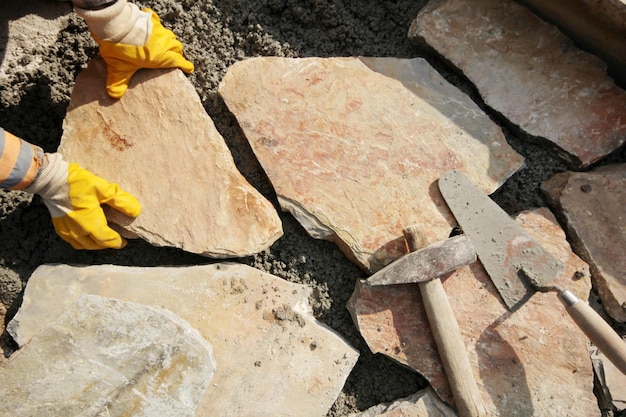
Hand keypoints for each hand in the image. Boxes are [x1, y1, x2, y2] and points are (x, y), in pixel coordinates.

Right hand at [26, 154, 140, 248]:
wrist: (50, 179)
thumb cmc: (77, 183)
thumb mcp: (103, 188)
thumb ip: (120, 200)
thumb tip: (136, 211)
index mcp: (90, 224)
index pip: (108, 240)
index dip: (119, 242)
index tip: (127, 240)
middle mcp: (78, 231)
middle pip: (97, 245)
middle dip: (108, 243)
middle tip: (118, 238)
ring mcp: (66, 230)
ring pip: (84, 245)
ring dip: (96, 243)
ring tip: (104, 236)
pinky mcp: (59, 227)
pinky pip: (74, 241)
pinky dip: (84, 240)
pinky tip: (88, 232)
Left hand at [94, 8, 193, 97]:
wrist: (116, 25)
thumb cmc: (121, 48)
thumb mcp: (119, 69)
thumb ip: (118, 82)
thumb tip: (114, 94)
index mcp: (162, 57)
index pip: (179, 61)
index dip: (185, 65)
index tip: (189, 68)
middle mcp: (164, 43)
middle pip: (177, 47)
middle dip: (177, 52)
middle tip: (173, 56)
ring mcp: (158, 30)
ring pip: (170, 35)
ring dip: (168, 40)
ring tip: (163, 43)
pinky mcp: (149, 19)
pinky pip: (157, 20)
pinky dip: (156, 24)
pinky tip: (151, 25)